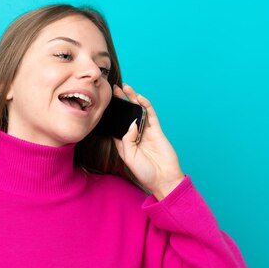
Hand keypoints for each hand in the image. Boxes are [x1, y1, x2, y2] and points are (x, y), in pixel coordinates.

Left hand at [112, 83, 185, 199]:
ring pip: (138, 111)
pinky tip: (140, 97)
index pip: (115, 125)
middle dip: (121, 102)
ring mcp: (146, 132)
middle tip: (113, 90)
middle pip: (126, 115)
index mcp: (124, 143)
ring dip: (132, 99)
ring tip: (125, 87)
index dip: (111, 115)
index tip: (104, 103)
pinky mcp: (157, 131)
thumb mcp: (129, 158)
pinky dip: (146, 105)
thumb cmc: (145, 172)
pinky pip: (150, 115)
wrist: (164, 179)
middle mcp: (134, 136)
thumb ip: (127, 140)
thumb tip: (131, 123)